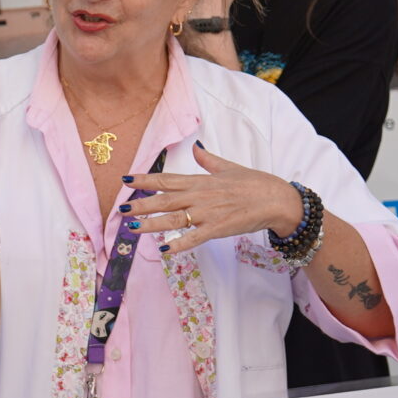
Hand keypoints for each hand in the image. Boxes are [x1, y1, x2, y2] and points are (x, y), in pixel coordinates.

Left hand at [122, 144, 301, 254]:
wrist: (276, 200)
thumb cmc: (255, 183)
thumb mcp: (229, 167)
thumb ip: (208, 160)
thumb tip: (196, 147)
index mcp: (201, 180)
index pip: (167, 179)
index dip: (146, 179)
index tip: (127, 179)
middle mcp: (201, 196)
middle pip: (165, 199)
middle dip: (141, 203)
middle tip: (121, 208)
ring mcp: (208, 213)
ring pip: (174, 219)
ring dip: (152, 223)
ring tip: (132, 227)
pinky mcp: (218, 229)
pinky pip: (194, 238)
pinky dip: (178, 244)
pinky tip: (163, 250)